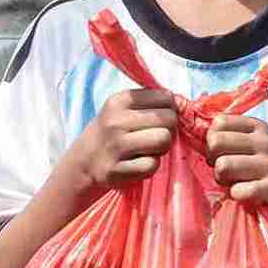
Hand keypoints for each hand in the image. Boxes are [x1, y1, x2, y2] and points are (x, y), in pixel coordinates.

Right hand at [63, 88, 179, 195]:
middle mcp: (115, 121)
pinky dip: (151, 166)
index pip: (166, 96)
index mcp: (120, 100)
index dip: (169, 109)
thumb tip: (184, 104)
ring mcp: (115, 146)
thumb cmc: (112, 133)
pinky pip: (152, 165)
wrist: (83, 162)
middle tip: (155, 137)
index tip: (159, 119)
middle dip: (169, 129)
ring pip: (163, 140)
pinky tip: (138, 164)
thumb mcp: (123, 109)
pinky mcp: (115, 170)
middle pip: (169, 119)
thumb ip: (151, 103)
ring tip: (148, 150)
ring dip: (162, 148)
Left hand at [207, 114, 267, 218]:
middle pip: (216, 143)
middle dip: (213, 160)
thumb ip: (224, 135)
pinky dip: (234, 195)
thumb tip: (193, 131)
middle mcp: (264, 141)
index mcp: (256, 126)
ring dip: (222, 179)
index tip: (222, 153)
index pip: (218, 123)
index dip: (212, 140)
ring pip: (223, 166)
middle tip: (224, 170)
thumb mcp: (247, 144)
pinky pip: (237, 190)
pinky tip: (243, 194)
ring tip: (232, 182)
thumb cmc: (259, 167)